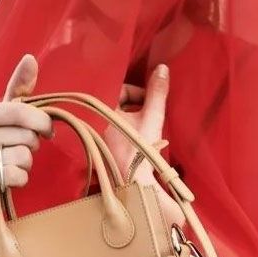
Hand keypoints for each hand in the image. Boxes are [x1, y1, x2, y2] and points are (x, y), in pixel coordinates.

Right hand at [0, 53, 52, 228]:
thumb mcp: (4, 117)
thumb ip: (18, 90)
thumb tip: (30, 58)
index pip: (19, 111)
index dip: (41, 121)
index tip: (47, 130)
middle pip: (25, 137)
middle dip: (31, 146)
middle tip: (20, 150)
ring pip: (23, 158)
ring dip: (26, 165)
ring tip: (12, 164)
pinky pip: (15, 177)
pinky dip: (20, 179)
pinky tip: (9, 179)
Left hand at [105, 63, 184, 226]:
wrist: (132, 187)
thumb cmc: (139, 153)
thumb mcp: (152, 119)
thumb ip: (157, 93)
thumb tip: (163, 69)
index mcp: (102, 110)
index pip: (116, 87)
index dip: (136, 91)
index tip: (150, 100)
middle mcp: (94, 121)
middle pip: (115, 103)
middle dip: (134, 105)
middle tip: (149, 113)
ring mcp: (96, 137)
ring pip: (114, 119)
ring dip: (131, 119)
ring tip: (147, 129)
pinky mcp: (101, 151)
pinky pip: (112, 133)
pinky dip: (125, 132)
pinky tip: (137, 143)